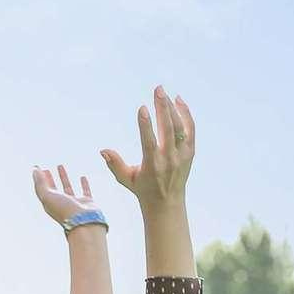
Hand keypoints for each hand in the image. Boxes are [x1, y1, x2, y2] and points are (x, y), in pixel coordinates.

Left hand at [30, 163, 103, 228]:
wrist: (84, 222)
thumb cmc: (64, 210)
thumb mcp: (48, 196)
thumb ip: (40, 183)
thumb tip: (34, 169)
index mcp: (50, 204)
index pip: (42, 189)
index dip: (38, 178)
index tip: (36, 167)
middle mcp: (61, 203)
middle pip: (52, 189)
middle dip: (48, 179)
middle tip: (46, 169)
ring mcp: (74, 203)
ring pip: (67, 187)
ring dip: (63, 177)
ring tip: (60, 166)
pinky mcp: (87, 202)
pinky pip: (85, 190)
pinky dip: (83, 184)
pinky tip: (82, 177)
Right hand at [100, 84, 194, 208]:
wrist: (167, 203)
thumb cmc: (143, 189)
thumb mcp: (125, 179)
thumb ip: (114, 164)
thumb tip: (103, 151)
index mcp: (153, 165)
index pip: (149, 142)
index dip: (146, 125)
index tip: (142, 108)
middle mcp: (169, 159)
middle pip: (168, 129)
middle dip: (163, 108)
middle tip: (157, 90)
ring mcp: (182, 155)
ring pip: (180, 127)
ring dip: (172, 108)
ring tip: (163, 94)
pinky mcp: (190, 153)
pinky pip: (190, 130)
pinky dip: (185, 114)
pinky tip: (178, 100)